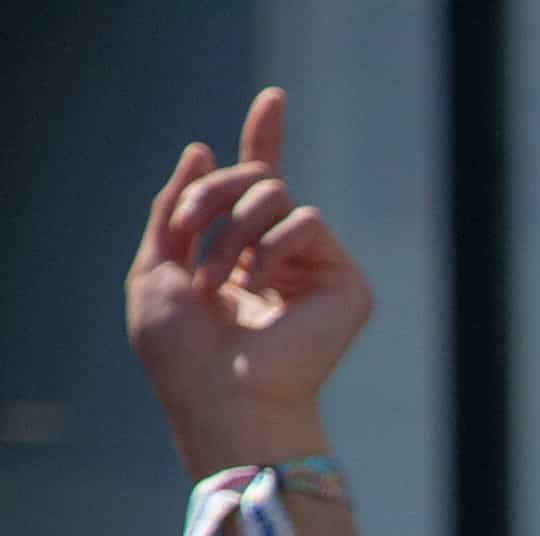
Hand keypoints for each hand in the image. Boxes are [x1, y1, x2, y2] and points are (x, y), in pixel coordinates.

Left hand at [125, 90, 368, 467]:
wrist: (224, 396)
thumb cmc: (185, 352)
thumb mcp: (155, 266)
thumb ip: (175, 207)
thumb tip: (207, 147)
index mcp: (239, 254)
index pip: (254, 186)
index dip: (264, 139)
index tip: (274, 98)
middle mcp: (282, 258)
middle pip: (256, 179)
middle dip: (212, 195)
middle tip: (189, 235)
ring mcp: (317, 271)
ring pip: (278, 195)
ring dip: (234, 229)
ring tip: (224, 280)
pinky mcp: (346, 285)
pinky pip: (309, 223)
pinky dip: (274, 247)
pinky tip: (262, 288)